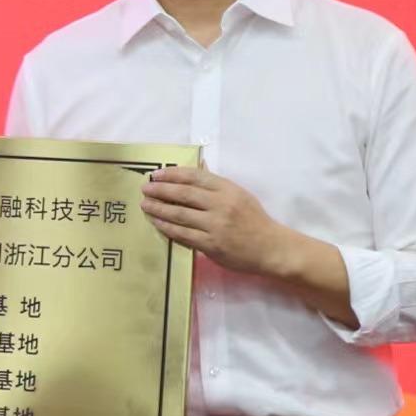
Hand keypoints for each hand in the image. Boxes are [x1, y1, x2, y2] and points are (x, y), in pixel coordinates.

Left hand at [139, 166, 292, 276]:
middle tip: (145, 189)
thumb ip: (216, 183)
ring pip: (180, 214)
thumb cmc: (254, 220)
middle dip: (160, 190)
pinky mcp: (211, 244)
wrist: (270, 248)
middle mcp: (220, 205)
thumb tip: (198, 167)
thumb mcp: (239, 194)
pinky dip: (167, 227)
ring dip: (159, 209)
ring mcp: (215, 225)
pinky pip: (183, 234)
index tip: (156, 174)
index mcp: (227, 189)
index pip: (194, 176)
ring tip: (145, 205)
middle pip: (183, 194)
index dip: (172, 174)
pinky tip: (157, 223)